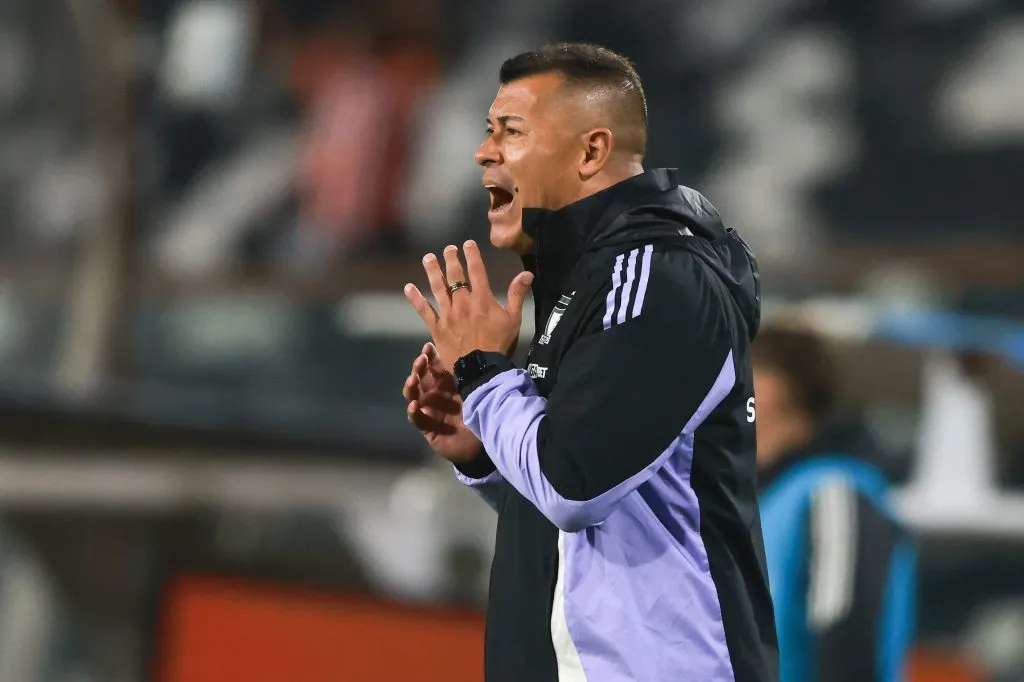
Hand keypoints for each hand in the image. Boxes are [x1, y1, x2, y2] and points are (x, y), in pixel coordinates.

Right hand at [403, 341, 482, 464]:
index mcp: (447, 384)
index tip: (427, 347)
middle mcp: (435, 396)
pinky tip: (414, 406)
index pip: (433, 367)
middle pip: (421, 379)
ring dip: (411, 388)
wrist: (485, 442)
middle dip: (418, 369)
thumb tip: (466, 349)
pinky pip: (418, 420)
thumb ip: (467, 374)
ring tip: (413, 381)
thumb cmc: (482, 413)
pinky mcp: (428, 428)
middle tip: (420, 361)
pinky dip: (414, 412)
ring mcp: (430, 411)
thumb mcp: (474, 390)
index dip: (429, 357)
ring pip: (414, 396)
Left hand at [404, 240, 533, 369]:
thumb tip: (527, 273)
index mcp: (482, 299)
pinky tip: (408, 288)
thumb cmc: (500, 344)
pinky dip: (416, 299)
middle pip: (455, 276)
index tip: (467, 243)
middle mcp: (463, 302)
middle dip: (451, 259)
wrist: (482, 369)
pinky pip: (424, 311)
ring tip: (428, 258)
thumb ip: (517, 294)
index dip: (472, 255)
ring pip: (438, 288)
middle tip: (448, 248)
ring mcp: (448, 314)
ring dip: (432, 271)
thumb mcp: (514, 319)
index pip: (476, 271)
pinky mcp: (437, 328)